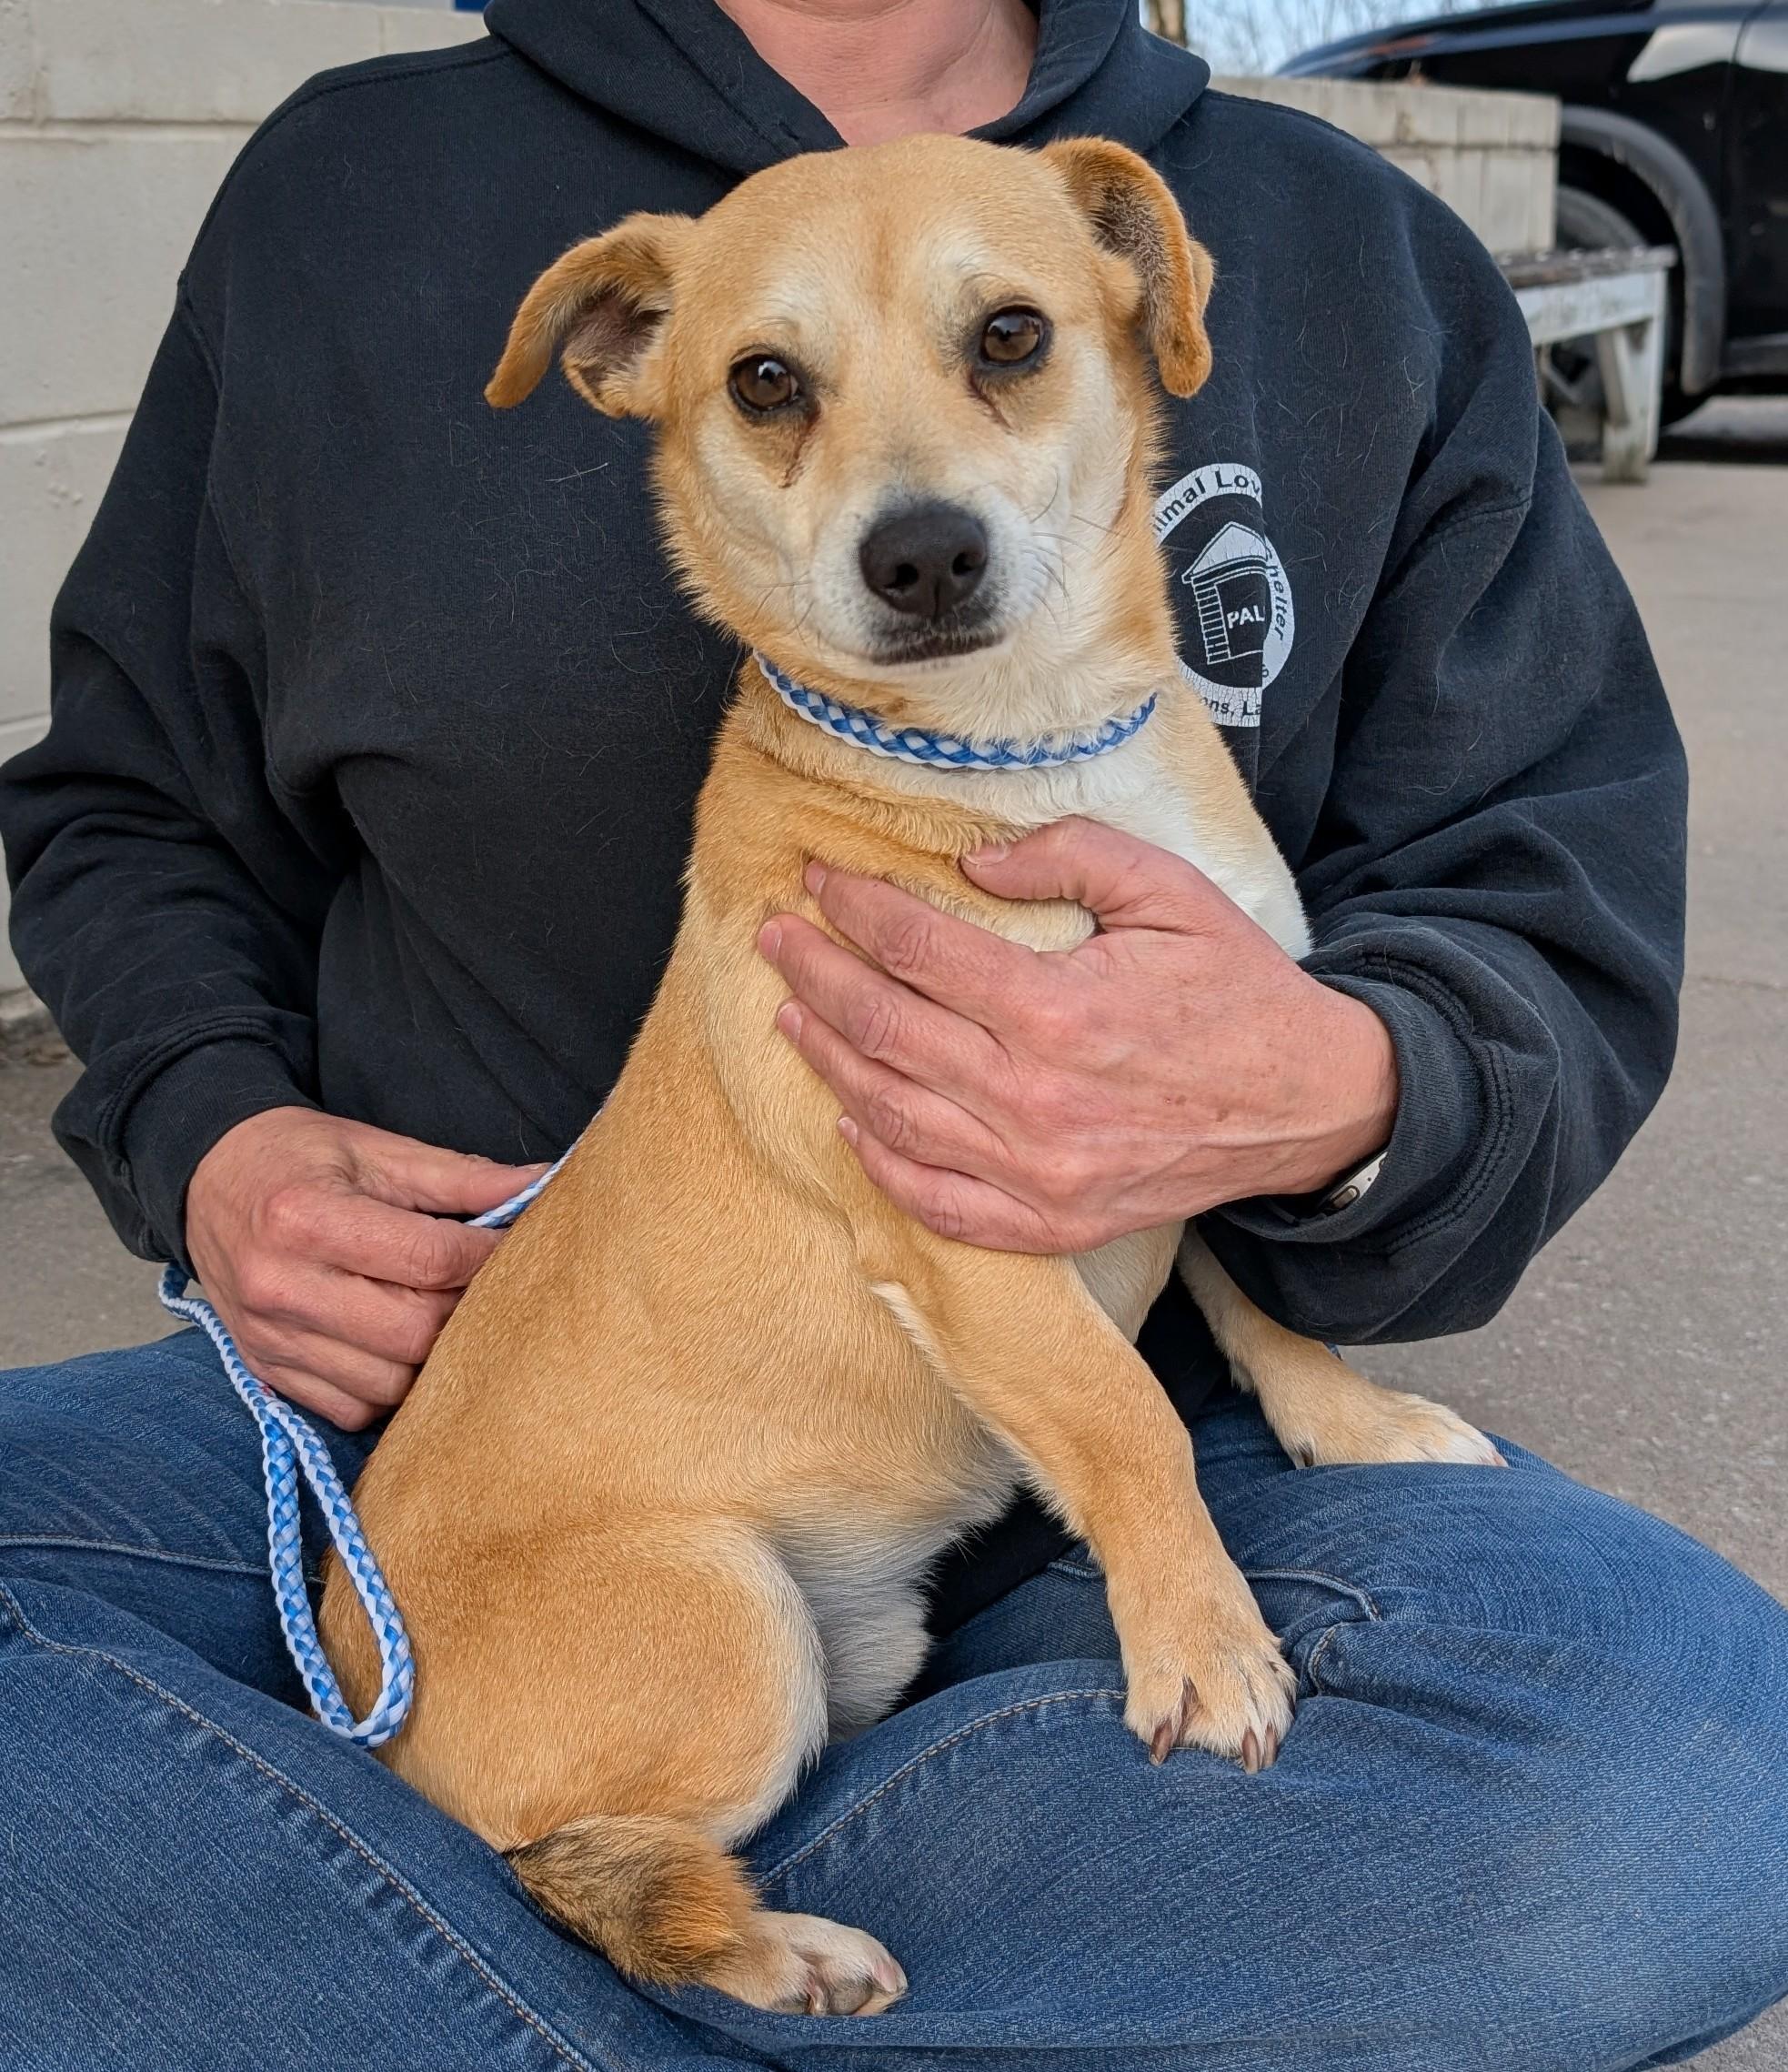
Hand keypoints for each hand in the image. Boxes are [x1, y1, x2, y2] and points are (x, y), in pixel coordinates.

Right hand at [185, 1107, 547, 1428]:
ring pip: (388, 1384)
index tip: (514, 1244)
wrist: (207, 1179)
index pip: (428, 1261)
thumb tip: (546, 1184)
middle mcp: (280, 1286)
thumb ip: (462, 1178)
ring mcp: (269, 1338)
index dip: (488, 1257)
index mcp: (305, 1218)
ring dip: (431, 1357)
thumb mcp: (377, 1149)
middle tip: (483, 1284)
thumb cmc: (299, 1159)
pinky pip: (352, 1409)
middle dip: (464, 1312)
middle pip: (413, 1332)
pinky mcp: (265, 1370)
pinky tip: (395, 1343)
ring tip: (441, 1312)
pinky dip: (388, 1386)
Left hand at [758, 817, 1397, 1252]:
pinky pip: (938, 1203)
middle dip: (815, 975)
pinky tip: (848, 1122)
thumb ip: (1068, 856)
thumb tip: (970, 858)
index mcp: (1058, 1009)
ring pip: (891, 1116)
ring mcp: (1037, 1173)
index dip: (854, 908)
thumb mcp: (1169, 891)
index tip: (818, 878)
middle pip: (883, 1030)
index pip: (917, 950)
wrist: (1310, 1104)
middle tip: (775, 938)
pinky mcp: (1050, 1223)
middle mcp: (1033, 1099)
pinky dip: (881, 1164)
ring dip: (828, 1060)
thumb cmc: (1236, 990)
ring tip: (789, 1016)